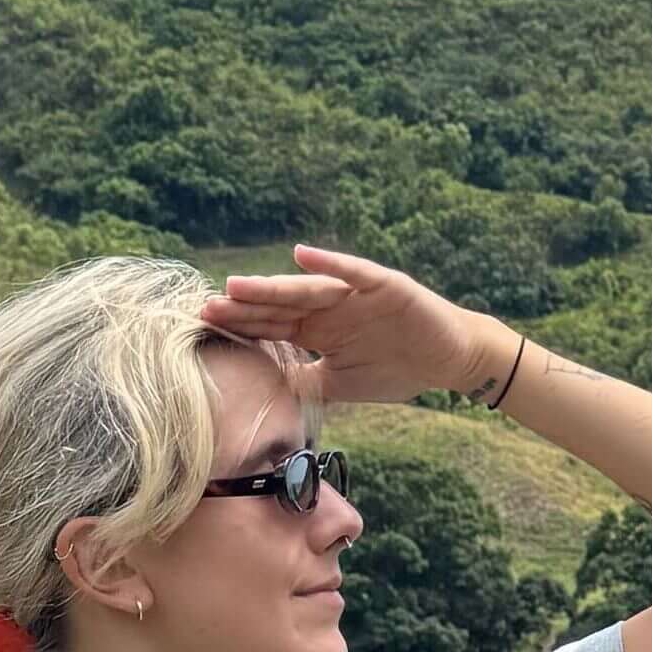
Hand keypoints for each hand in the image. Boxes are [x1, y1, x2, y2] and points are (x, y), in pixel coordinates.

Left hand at [198, 242, 504, 412]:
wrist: (448, 360)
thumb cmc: (396, 369)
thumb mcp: (339, 384)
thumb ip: (303, 382)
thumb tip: (263, 394)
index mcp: (316, 330)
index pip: (270, 326)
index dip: (239, 326)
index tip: (203, 328)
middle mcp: (328, 307)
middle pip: (279, 306)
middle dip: (243, 308)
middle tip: (205, 307)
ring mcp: (353, 293)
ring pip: (306, 289)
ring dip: (272, 287)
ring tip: (237, 286)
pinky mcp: (382, 285)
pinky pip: (352, 272)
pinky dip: (329, 264)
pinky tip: (302, 257)